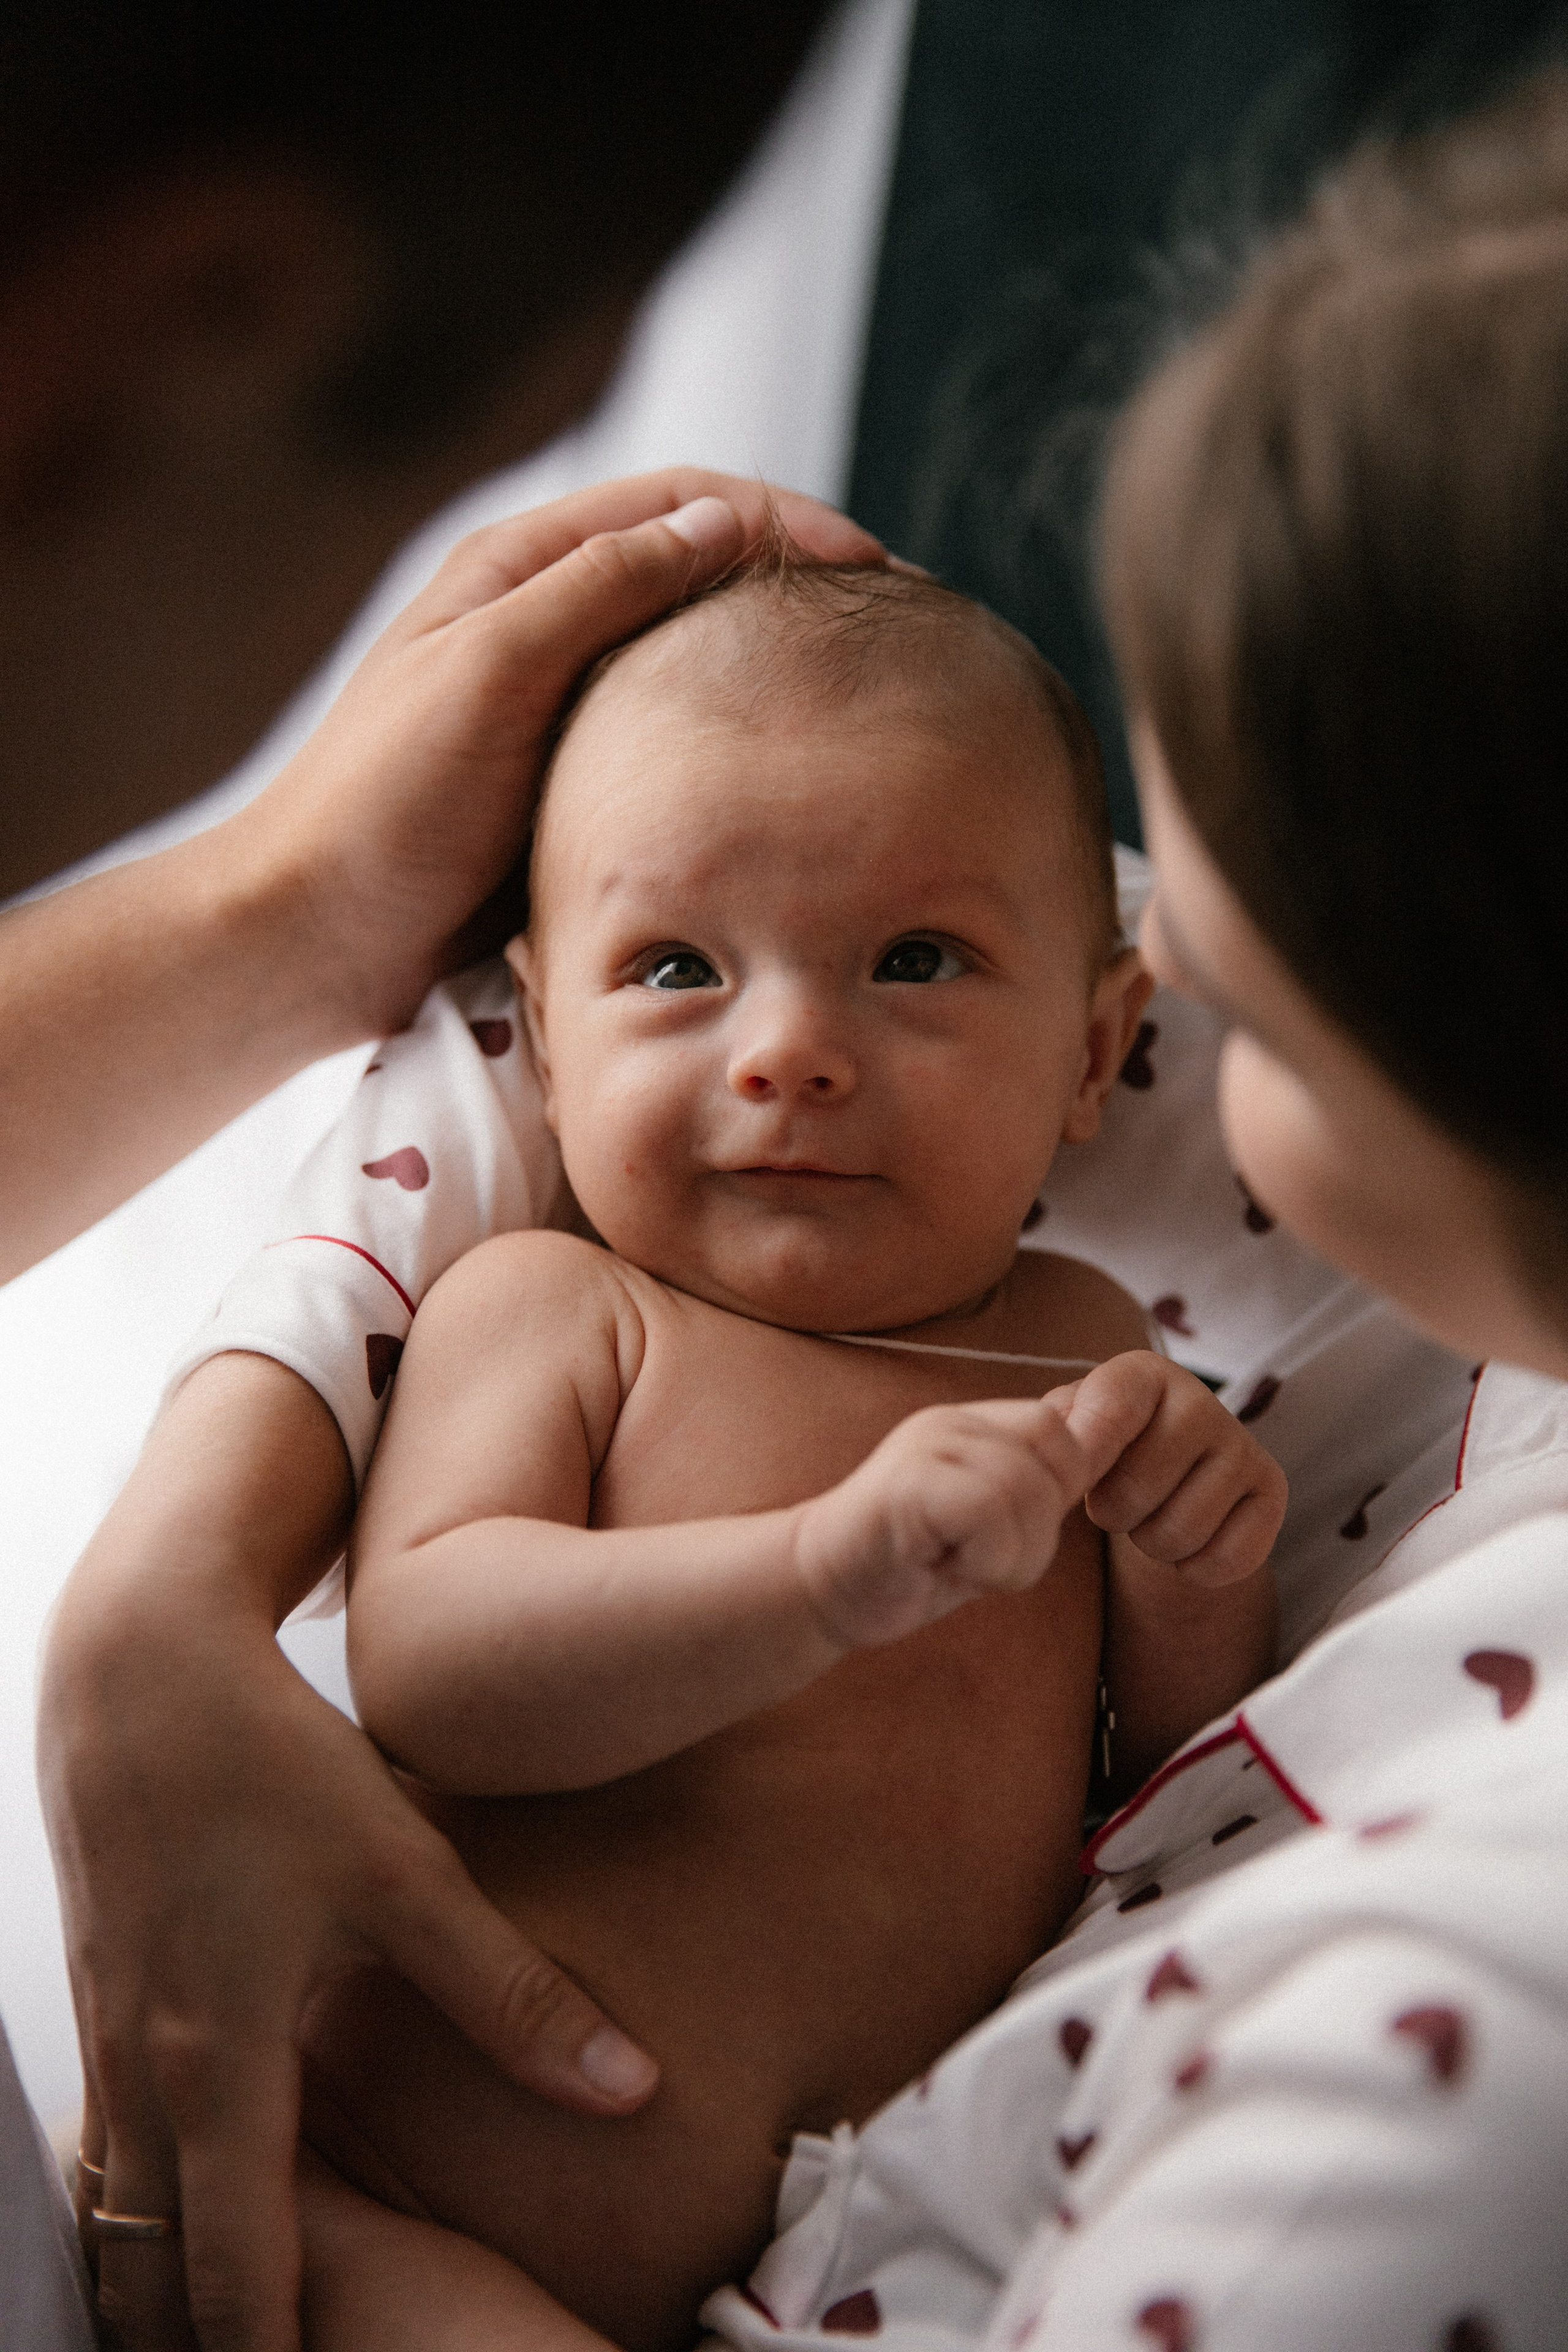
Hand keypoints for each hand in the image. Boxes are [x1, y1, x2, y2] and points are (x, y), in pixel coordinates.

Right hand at [39, 1356, 657, 2351]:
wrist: (143, 1665)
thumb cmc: (275, 1765)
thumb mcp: (408, 1879)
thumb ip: (515, 1999)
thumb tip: (632, 2091)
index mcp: (225, 2068)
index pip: (237, 2273)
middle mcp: (149, 2072)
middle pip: (149, 2269)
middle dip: (193, 2342)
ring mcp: (109, 2034)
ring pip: (115, 2211)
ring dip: (155, 2279)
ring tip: (208, 2337)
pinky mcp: (101, 1989)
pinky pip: (103, 2141)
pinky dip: (131, 2203)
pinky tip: (173, 2215)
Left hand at [237, 469, 883, 1037]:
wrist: (317, 941)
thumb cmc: (383, 806)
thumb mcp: (491, 674)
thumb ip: (600, 590)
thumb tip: (722, 522)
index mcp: (519, 568)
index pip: (681, 504)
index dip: (783, 521)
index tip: (874, 567)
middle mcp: (546, 623)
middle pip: (698, 572)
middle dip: (798, 587)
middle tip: (899, 630)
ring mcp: (563, 707)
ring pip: (695, 661)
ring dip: (775, 666)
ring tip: (866, 696)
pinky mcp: (573, 784)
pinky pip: (677, 744)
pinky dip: (741, 744)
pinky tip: (792, 779)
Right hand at [793, 1397, 1090, 1648]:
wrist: (819, 1590)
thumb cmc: (908, 1563)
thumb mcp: (987, 1519)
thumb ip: (1033, 1483)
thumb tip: (1100, 1439)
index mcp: (974, 1424)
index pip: (1064, 1431)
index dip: (1061, 1491)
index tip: (1011, 1535)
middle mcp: (952, 1423)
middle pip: (1059, 1457)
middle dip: (1040, 1530)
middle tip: (984, 1558)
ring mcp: (925, 1448)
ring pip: (1028, 1490)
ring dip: (1011, 1556)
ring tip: (960, 1565)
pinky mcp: (904, 1486)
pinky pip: (988, 1512)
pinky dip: (984, 1561)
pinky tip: (944, 1569)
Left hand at [1053, 1351, 1286, 1586]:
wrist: (1165, 1473)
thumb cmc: (1105, 1447)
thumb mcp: (1070, 1427)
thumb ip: (1057, 1432)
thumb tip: (1064, 1453)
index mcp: (1142, 1374)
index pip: (1108, 1412)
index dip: (1083, 1458)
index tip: (1074, 1480)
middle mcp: (1201, 1401)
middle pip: (1135, 1491)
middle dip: (1113, 1513)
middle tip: (1119, 1499)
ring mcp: (1243, 1446)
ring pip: (1180, 1533)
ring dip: (1152, 1542)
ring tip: (1153, 1513)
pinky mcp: (1272, 1492)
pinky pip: (1226, 1559)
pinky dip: (1196, 1568)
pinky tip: (1190, 1538)